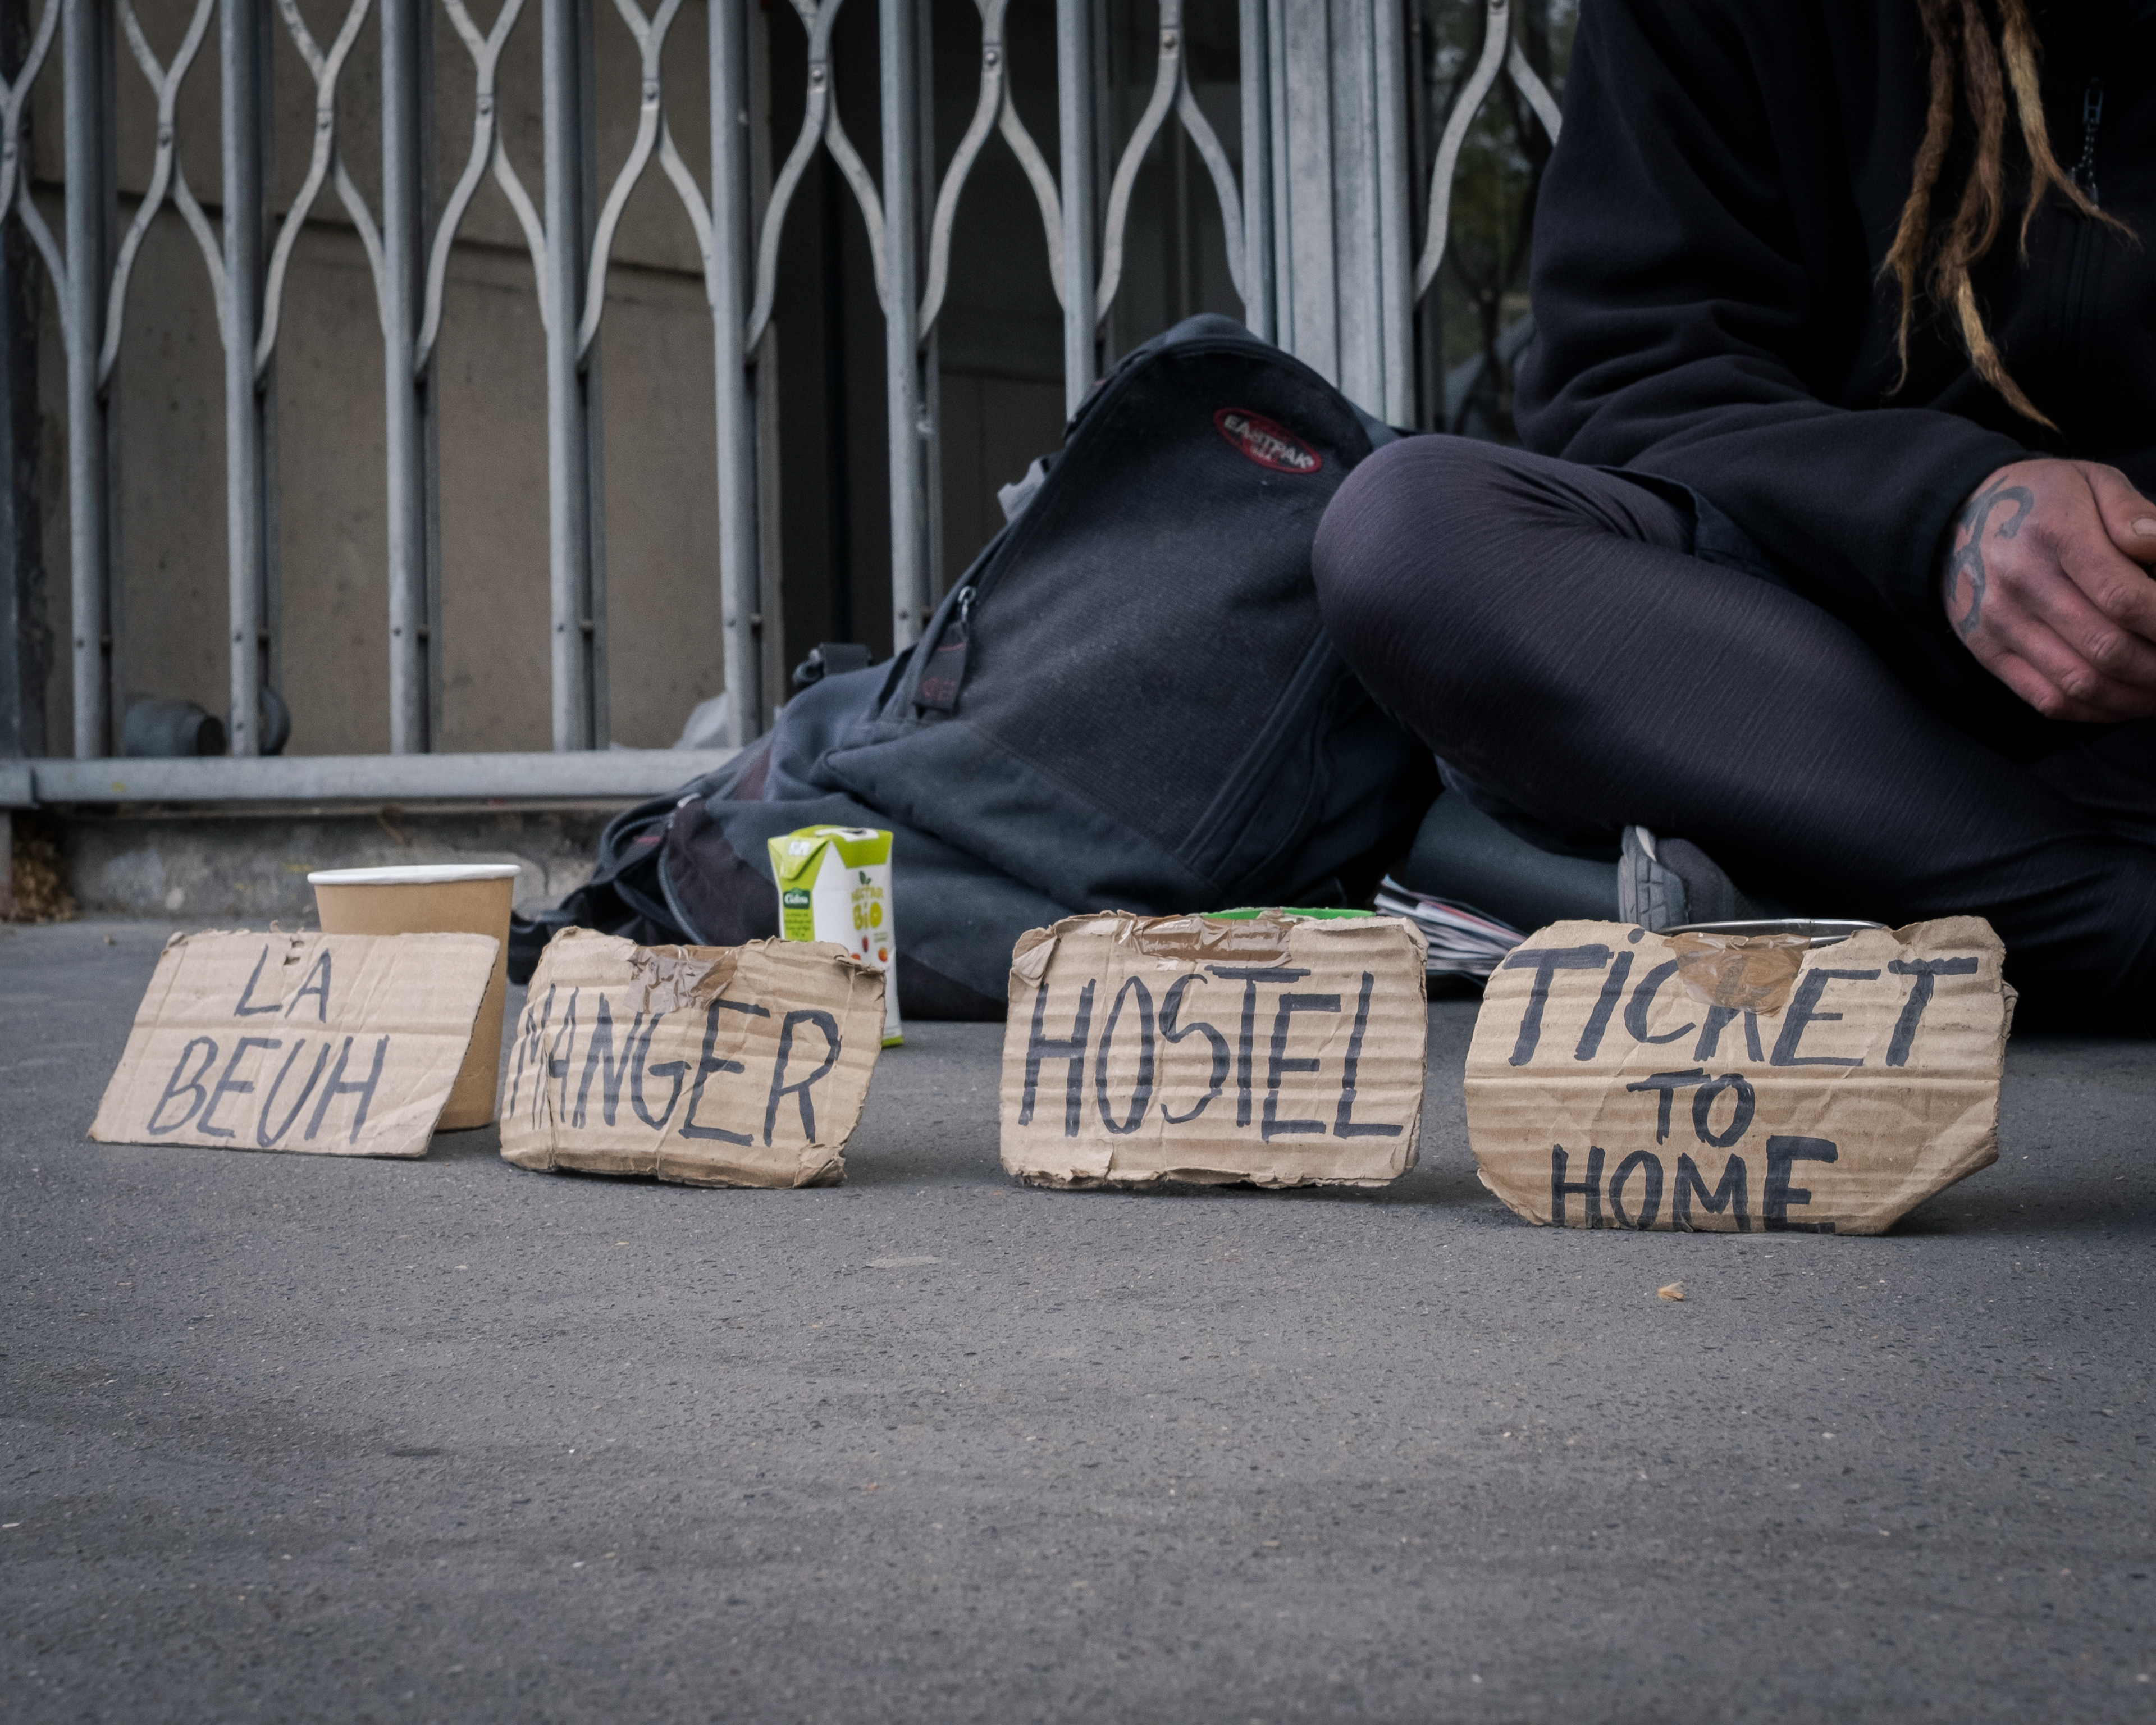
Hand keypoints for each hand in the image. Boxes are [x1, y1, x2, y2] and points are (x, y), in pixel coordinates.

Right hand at [1940, 458, 2155, 720]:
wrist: (1955, 519)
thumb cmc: (2042, 500)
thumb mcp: (2093, 481)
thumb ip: (2135, 514)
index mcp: (2053, 532)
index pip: (2124, 597)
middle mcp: (2020, 582)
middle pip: (2107, 647)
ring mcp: (2000, 623)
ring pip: (2081, 683)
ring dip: (2135, 696)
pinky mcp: (1988, 652)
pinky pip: (2048, 699)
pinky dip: (2097, 711)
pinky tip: (2127, 700)